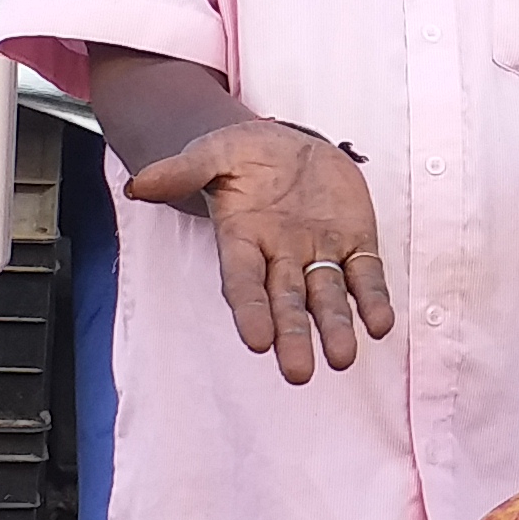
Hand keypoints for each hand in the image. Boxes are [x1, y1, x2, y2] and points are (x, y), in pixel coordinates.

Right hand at [122, 119, 393, 382]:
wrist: (285, 146)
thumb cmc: (241, 156)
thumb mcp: (211, 154)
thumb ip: (181, 171)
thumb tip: (138, 185)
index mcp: (242, 240)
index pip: (243, 282)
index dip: (250, 311)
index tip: (256, 341)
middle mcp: (280, 257)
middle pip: (286, 303)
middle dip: (293, 336)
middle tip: (298, 373)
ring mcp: (319, 253)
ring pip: (328, 297)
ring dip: (336, 327)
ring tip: (343, 358)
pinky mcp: (355, 242)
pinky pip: (366, 276)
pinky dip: (374, 300)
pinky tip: (381, 324)